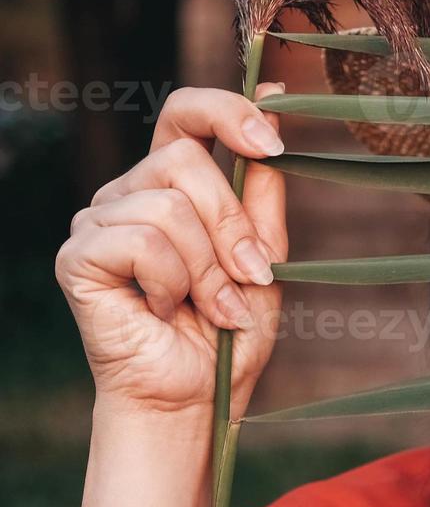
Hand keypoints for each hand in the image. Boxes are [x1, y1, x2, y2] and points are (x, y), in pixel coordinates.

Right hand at [55, 83, 288, 419]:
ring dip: (208, 266)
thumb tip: (276, 114)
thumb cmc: (229, 330)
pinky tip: (168, 311)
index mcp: (172, 184)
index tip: (271, 140)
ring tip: (212, 306)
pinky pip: (141, 242)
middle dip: (231, 224)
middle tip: (249, 276)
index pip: (185, 114)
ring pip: (167, 205)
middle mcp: (129, 193)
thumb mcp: (265, 253)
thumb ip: (263, 191)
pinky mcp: (77, 256)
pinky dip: (173, 282)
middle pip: (184, 159)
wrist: (195, 397)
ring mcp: (97, 221)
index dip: (226, 110)